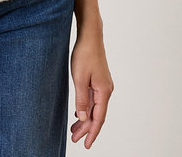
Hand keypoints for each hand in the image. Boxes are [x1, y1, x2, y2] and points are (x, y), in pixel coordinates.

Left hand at [70, 30, 113, 148]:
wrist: (90, 36)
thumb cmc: (85, 54)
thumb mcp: (79, 78)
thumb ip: (81, 99)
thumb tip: (83, 117)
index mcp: (104, 91)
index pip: (99, 118)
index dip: (92, 132)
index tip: (86, 145)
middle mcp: (106, 90)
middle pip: (97, 115)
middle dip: (86, 128)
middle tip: (75, 139)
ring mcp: (103, 85)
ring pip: (95, 108)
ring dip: (85, 119)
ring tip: (74, 130)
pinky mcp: (98, 81)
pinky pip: (93, 100)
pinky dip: (86, 108)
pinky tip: (79, 113)